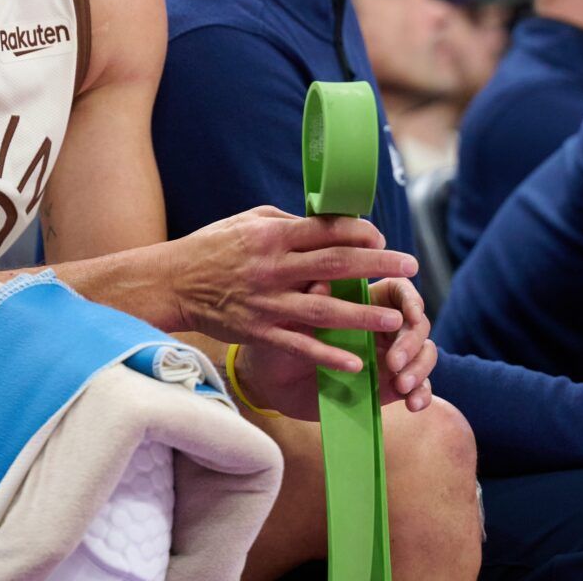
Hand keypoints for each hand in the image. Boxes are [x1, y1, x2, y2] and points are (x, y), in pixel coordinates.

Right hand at [168, 206, 420, 370]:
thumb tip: (326, 223)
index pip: (326, 229)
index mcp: (272, 234)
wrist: (171, 283)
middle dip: (378, 264)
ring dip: (364, 314)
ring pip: (325, 309)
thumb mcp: (247, 221)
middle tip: (410, 267)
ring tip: (397, 318)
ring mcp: (267, 302)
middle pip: (336, 264)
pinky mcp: (259, 331)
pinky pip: (300, 345)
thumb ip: (287, 222)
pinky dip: (328, 354)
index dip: (360, 232)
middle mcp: (273, 267)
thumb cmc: (212, 247)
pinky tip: (356, 362)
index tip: (382, 237)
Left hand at [231, 278, 437, 420]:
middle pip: (417, 323)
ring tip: (402, 384)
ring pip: (424, 353)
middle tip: (393, 361)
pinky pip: (419, 388)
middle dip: (412, 341)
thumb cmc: (279, 337)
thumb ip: (308, 300)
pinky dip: (422, 394)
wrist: (271, 381)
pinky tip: (412, 403)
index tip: (410, 314)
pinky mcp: (388, 386)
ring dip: (420, 367)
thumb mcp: (290, 319)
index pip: (399, 291)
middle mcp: (380, 326)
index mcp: (361, 301)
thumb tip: (320, 283)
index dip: (410, 300)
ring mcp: (387, 356)